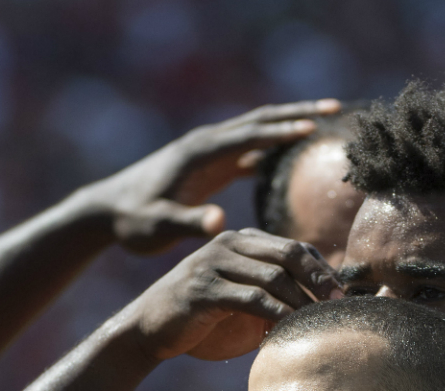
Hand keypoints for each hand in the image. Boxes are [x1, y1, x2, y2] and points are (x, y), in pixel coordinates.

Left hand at [82, 99, 341, 253]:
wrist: (108, 211)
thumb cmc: (133, 222)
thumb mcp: (158, 227)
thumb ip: (188, 223)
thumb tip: (220, 222)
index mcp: (199, 153)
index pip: (247, 135)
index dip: (280, 132)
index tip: (314, 130)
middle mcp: (207, 143)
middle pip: (260, 120)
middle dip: (297, 115)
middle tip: (336, 110)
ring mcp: (211, 150)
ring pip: (258, 128)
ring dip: (291, 123)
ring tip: (327, 120)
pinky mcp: (212, 162)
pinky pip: (252, 145)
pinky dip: (277, 143)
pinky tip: (299, 149)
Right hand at [115, 228, 340, 360]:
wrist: (147, 328)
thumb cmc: (200, 317)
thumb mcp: (238, 296)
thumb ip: (270, 292)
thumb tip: (318, 305)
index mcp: (241, 240)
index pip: (294, 247)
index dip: (323, 269)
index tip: (344, 294)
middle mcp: (228, 243)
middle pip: (289, 254)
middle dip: (320, 280)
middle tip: (340, 304)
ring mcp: (213, 264)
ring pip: (274, 278)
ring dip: (302, 303)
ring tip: (320, 322)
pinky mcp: (203, 289)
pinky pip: (252, 300)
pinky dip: (277, 316)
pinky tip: (290, 332)